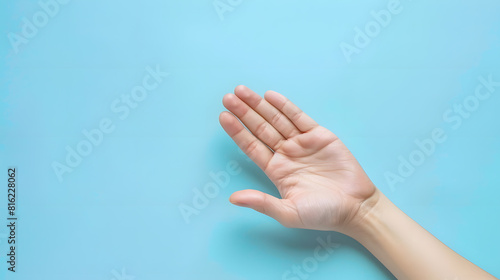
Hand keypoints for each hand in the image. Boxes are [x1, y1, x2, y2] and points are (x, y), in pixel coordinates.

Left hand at [219, 85, 377, 232]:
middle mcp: (286, 153)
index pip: (251, 146)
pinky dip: (285, 106)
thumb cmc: (322, 214)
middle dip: (244, 112)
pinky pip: (299, 118)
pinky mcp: (319, 136)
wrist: (356, 208)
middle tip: (228, 97)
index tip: (223, 116)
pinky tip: (270, 96)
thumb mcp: (289, 212)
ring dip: (260, 105)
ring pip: (277, 119)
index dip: (237, 131)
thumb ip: (262, 203)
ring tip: (242, 91)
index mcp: (276, 170)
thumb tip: (233, 199)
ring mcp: (302, 143)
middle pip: (260, 128)